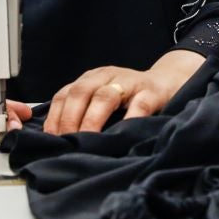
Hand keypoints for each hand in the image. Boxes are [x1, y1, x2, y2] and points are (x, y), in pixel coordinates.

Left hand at [43, 50, 204, 134]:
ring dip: (92, 120)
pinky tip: (122, 133)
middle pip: (80, 93)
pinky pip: (139, 105)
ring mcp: (129, 83)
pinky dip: (129, 119)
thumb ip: (83, 112)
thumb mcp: (102, 99)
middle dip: (69, 119)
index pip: (64, 94)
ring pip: (104, 97)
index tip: (51, 139)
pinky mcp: (151, 92)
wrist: (166, 82)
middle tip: (67, 142)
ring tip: (87, 140)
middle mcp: (106, 77)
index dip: (55, 117)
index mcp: (90, 79)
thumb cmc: (129, 98)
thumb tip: (59, 141)